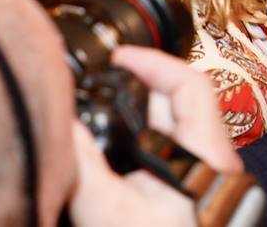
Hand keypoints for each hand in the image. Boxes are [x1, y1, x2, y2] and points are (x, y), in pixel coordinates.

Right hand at [67, 47, 242, 226]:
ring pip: (160, 136)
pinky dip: (128, 153)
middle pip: (169, 107)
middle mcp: (207, 162)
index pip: (188, 83)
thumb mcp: (107, 210)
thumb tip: (60, 125)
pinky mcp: (182, 198)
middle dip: (128, 95)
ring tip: (89, 123)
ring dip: (126, 126)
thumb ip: (83, 163)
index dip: (153, 61)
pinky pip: (155, 161)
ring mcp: (196, 181)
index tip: (117, 56)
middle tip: (91, 92)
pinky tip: (101, 160)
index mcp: (205, 153)